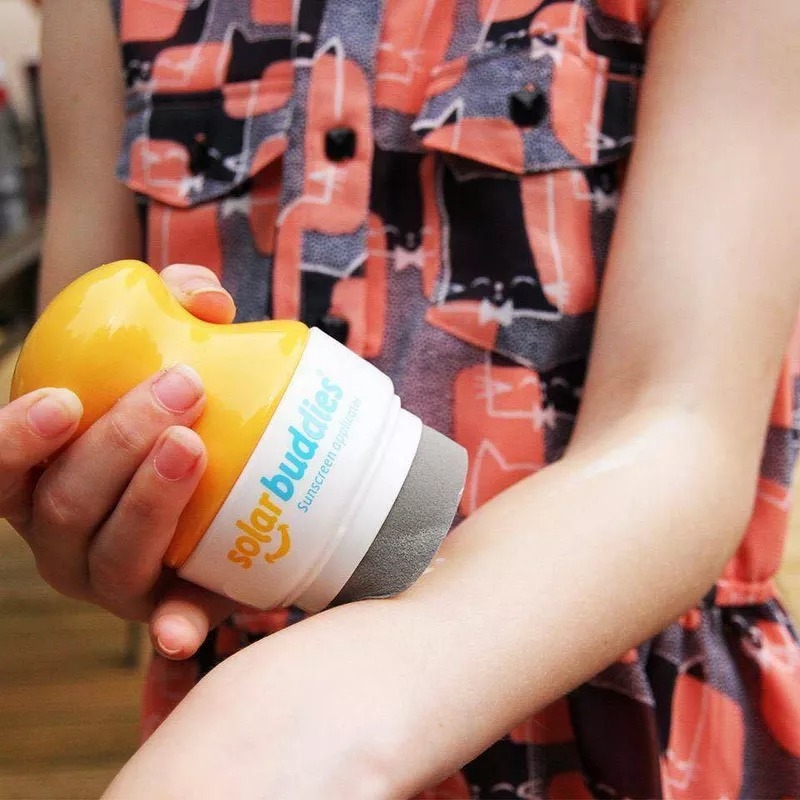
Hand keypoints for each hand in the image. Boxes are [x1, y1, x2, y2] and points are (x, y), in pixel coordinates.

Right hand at [1, 264, 238, 658]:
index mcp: (38, 479)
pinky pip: (166, 622)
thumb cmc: (169, 411)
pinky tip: (187, 630)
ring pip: (114, 558)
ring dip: (150, 504)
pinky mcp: (164, 607)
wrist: (215, 480)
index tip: (62, 400)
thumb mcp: (166, 352)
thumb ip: (180, 311)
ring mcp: (109, 580)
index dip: (14, 440)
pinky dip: (175, 627)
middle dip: (119, 445)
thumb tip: (207, 298)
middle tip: (182, 388)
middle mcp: (60, 537)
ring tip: (193, 447)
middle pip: (66, 505)